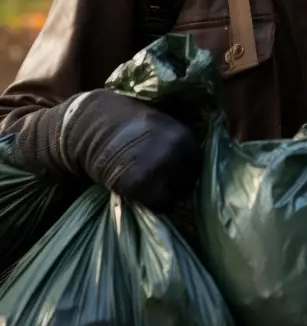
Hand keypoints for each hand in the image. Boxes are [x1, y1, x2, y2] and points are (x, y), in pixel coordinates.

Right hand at [12, 90, 200, 209]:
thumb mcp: (159, 121)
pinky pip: (159, 204)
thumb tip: (192, 158)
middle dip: (177, 182)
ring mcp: (159, 168)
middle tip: (159, 180)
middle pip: (189, 180)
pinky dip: (151, 202)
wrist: (90, 126)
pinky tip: (138, 191)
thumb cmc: (124, 122)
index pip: (197, 163)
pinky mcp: (140, 185)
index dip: (186, 168)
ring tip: (148, 184)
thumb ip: (176, 139)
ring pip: (175, 195)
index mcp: (183, 134)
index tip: (174, 171)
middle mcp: (175, 151)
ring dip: (164, 193)